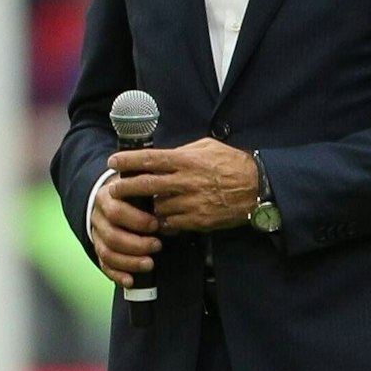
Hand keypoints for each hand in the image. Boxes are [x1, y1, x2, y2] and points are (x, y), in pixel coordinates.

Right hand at [90, 176, 160, 289]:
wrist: (116, 195)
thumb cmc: (136, 191)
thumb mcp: (142, 185)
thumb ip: (153, 194)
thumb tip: (172, 208)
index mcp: (108, 197)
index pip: (116, 211)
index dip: (137, 221)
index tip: (156, 225)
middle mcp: (98, 216)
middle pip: (111, 235)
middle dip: (136, 244)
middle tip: (157, 246)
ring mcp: (97, 234)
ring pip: (106, 253)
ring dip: (129, 262)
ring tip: (149, 264)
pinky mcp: (99, 249)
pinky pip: (104, 265)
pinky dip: (117, 275)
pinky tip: (130, 280)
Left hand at [106, 138, 258, 236]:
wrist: (257, 188)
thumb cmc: (233, 164)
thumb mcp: (209, 147)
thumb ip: (184, 151)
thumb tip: (163, 155)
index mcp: (187, 160)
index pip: (150, 159)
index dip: (127, 161)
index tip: (113, 162)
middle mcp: (186, 181)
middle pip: (145, 185)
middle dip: (124, 188)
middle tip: (113, 190)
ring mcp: (191, 202)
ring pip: (156, 207)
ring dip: (149, 206)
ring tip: (146, 205)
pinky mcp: (198, 220)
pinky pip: (171, 223)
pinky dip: (164, 221)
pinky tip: (165, 217)